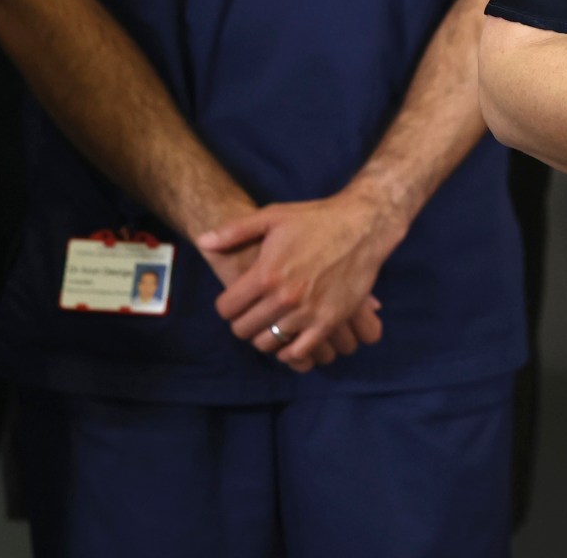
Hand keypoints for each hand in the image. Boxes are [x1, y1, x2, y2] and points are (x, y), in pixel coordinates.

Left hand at [197, 192, 399, 372]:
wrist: (364, 226)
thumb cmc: (316, 219)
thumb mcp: (273, 216)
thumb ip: (234, 230)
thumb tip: (202, 242)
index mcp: (266, 275)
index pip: (226, 308)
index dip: (227, 305)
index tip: (237, 300)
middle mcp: (284, 298)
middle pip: (243, 330)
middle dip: (243, 322)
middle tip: (253, 312)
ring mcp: (307, 312)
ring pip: (267, 343)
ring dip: (264, 336)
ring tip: (271, 323)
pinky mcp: (329, 321)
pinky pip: (299, 352)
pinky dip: (289, 351)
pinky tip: (290, 339)